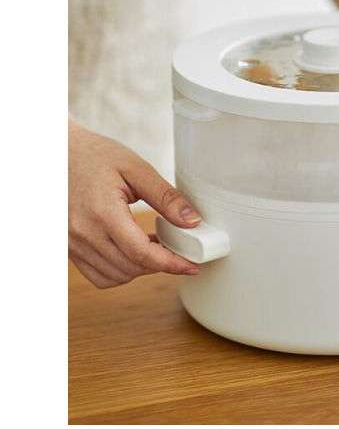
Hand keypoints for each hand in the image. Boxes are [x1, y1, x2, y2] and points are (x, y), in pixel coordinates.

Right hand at [69, 120, 201, 287]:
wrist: (56, 152)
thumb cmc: (95, 155)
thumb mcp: (136, 168)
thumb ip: (166, 196)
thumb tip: (193, 222)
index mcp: (102, 212)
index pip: (141, 253)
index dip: (171, 263)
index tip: (192, 266)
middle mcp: (83, 233)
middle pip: (131, 267)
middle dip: (161, 264)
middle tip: (180, 249)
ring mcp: (72, 243)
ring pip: (115, 276)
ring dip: (142, 268)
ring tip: (158, 247)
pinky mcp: (68, 247)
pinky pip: (97, 275)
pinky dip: (121, 271)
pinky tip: (134, 252)